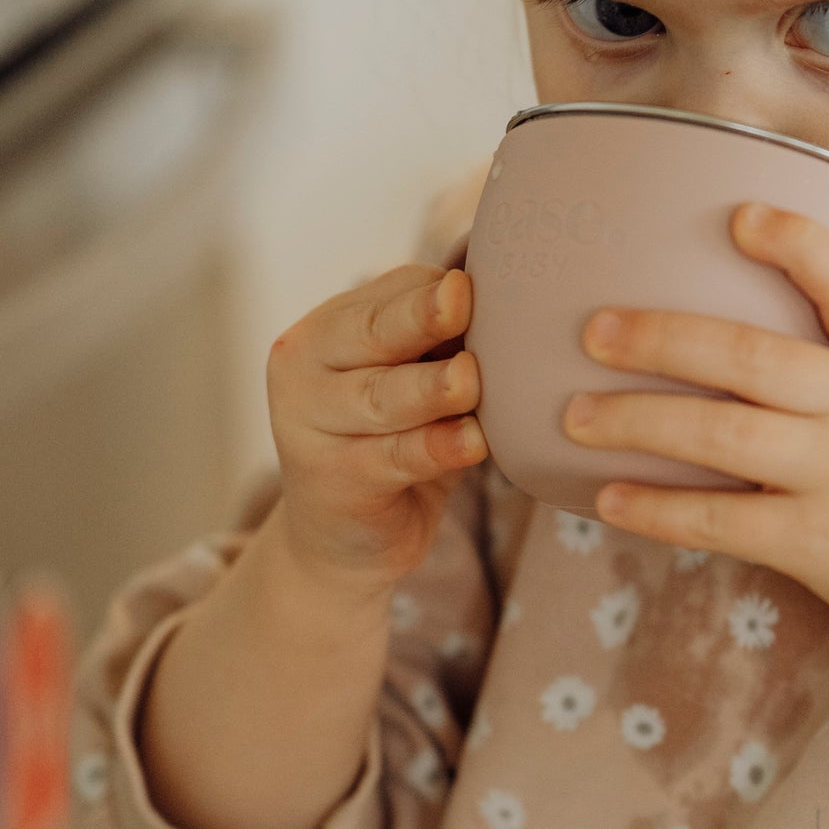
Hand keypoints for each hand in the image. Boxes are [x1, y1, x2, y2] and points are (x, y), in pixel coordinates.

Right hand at [266, 263, 487, 597]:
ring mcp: (307, 425)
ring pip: (382, 397)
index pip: (394, 292)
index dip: (444, 293)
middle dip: (421, 317)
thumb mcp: (418, 381)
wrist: (345, 538)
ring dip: (431, 389)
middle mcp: (307, 365)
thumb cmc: (398, 438)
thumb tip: (522, 303)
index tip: (490, 290)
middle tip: (461, 299)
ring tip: (470, 381)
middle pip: (375, 333)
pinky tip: (472, 442)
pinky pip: (392, 459)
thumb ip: (447, 345)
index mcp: (331, 326)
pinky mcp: (329, 481)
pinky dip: (436, 449)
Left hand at [564, 202, 828, 679]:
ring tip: (575, 414)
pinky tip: (610, 499)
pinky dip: (658, 508)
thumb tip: (761, 350)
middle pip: (751, 354)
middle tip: (594, 328)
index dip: (796, 242)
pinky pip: (721, 519)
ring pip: (720, 431)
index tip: (737, 214)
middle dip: (664, 336)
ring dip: (637, 420)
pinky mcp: (823, 545)